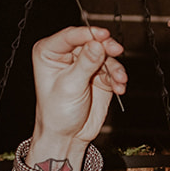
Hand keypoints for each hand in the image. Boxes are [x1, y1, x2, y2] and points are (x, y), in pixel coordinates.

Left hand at [28, 26, 126, 169]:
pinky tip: (119, 88)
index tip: (103, 35)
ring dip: (115, 68)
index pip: (70, 36)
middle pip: (91, 42)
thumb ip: (85, 64)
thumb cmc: (57, 113)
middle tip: (117, 51)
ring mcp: (84, 64)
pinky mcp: (99, 75)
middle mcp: (67, 55)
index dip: (88, 34)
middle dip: (106, 48)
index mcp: (50, 52)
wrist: (68, 136)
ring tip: (119, 81)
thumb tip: (97, 44)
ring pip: (105, 56)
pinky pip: (113, 70)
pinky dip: (118, 78)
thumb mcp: (70, 86)